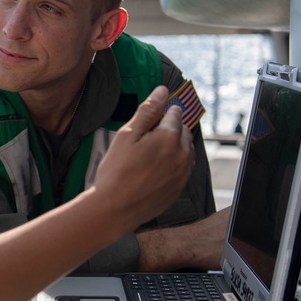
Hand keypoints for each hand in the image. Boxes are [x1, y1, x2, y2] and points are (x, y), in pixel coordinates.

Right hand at [93, 86, 194, 225]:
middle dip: (171, 127)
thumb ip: (148, 110)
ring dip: (175, 145)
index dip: (163, 111)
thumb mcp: (127, 135)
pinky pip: (184, 167)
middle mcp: (182, 154)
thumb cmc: (116, 170)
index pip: (174, 114)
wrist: (115, 209)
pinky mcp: (179, 188)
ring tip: (153, 151)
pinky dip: (175, 162)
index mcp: (169, 137)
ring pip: (186, 149)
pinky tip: (156, 167)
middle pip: (184, 131)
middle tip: (150, 134)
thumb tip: (162, 91)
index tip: (154, 116)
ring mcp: (183, 173)